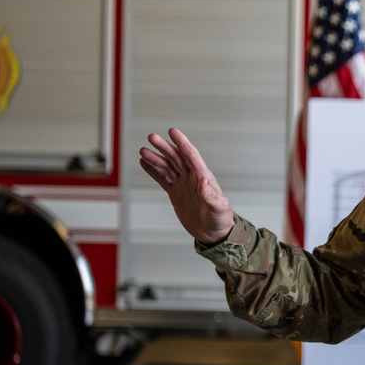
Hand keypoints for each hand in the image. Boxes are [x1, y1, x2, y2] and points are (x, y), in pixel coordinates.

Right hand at [138, 128, 234, 244]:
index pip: (191, 156)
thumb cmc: (221, 220)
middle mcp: (192, 178)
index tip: (172, 131)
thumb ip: (211, 196)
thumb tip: (202, 183)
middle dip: (164, 147)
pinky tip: (145, 162)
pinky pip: (163, 179)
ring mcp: (183, 184)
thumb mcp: (219, 208)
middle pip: (176, 157)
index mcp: (203, 177)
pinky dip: (153, 171)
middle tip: (152, 137)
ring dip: (155, 158)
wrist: (214, 233)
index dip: (182, 143)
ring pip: (167, 167)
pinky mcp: (176, 193)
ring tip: (143, 150)